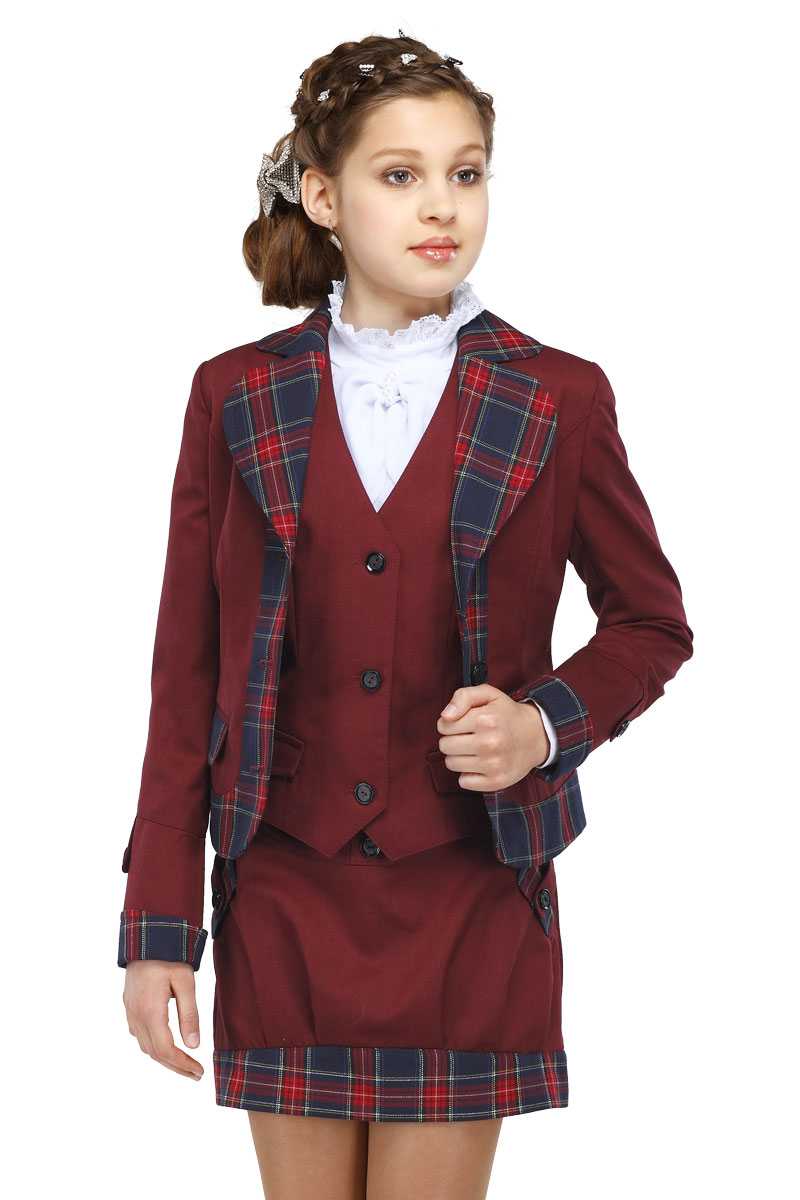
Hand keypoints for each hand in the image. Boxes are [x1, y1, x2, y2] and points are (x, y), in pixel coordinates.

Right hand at [123, 960, 203, 1079]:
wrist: (147, 936)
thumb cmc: (169, 956)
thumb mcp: (185, 982)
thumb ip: (189, 1015)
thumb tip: (193, 1046)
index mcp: (150, 1011)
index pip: (165, 1049)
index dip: (183, 1064)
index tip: (199, 1071)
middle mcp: (136, 1015)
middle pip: (155, 1053)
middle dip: (176, 1067)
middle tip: (195, 1074)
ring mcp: (130, 1012)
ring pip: (145, 1046)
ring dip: (164, 1059)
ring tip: (185, 1063)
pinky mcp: (129, 1006)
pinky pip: (139, 1035)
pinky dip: (154, 1046)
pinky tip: (166, 1045)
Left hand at [437, 684, 549, 791]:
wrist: (536, 736)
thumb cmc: (506, 714)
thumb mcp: (488, 694)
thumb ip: (462, 697)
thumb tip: (444, 716)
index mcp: (485, 719)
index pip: (443, 726)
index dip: (449, 724)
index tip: (462, 723)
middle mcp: (489, 743)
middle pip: (445, 746)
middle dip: (451, 740)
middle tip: (468, 737)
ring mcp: (493, 765)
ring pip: (451, 764)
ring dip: (458, 757)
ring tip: (474, 749)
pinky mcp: (496, 782)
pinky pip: (464, 782)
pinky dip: (468, 774)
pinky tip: (480, 764)